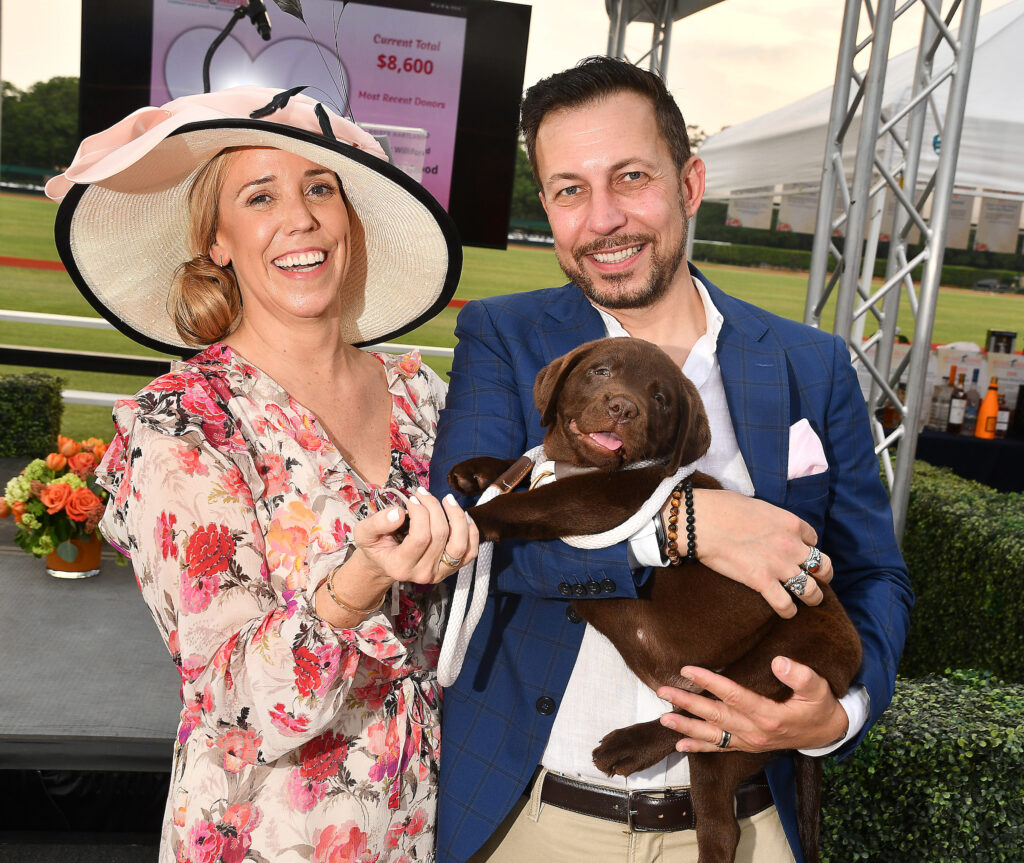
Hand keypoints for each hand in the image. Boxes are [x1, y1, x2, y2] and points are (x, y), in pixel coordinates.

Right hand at [351, 486, 479, 585]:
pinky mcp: (453, 569)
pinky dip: (471, 531)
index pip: (420, 537)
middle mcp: (423, 574)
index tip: (412, 499)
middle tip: (424, 493)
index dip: (420, 512)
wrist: (386, 562)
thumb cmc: (376, 545)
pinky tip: (462, 515)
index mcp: (400, 567)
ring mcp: (440, 573)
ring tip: (447, 499)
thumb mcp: (364, 533)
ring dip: (457, 517)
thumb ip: (377, 523)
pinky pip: (471, 551)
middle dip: (434, 507)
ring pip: (460, 544)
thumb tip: (399, 513)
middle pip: (440, 536)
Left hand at [656, 658, 848, 752]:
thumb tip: (779, 662)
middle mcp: (755, 732)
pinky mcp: (747, 746)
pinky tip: (680, 744)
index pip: (733, 696)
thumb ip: (800, 676)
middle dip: (688, 704)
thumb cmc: (820, 706)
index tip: (688, 670)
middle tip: (663, 691)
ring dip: (687, 727)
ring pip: (713, 735)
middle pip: (716, 716)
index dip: (710, 682)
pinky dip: (699, 747)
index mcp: (770, 716)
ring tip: (664, 718)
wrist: (826, 733)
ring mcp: (750, 742)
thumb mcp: (818, 689)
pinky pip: (720, 748)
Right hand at [676, 488, 833, 616]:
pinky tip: (786, 611)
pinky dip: (788, 611)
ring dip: (813, 598)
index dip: (808, 548)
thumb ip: (769, 519)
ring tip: (810, 601)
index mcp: (790, 523)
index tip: (800, 553)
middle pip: (823, 566)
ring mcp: (779, 565)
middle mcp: (791, 545)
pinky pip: (786, 604)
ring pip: (812, 590)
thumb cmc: (721, 508)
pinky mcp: (762, 582)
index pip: (813, 538)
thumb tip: (765, 525)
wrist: (701, 520)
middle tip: (817, 581)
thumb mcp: (756, 506)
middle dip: (823, 575)